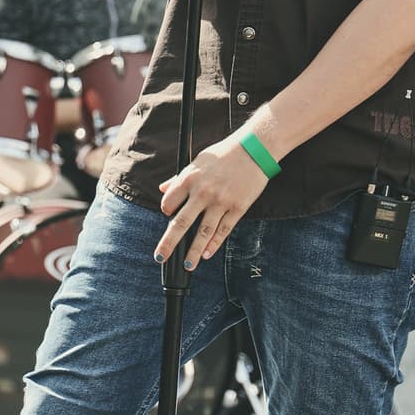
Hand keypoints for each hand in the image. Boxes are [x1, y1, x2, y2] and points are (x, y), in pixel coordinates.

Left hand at [154, 133, 271, 268]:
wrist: (254, 149)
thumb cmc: (224, 154)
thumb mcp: (198, 161)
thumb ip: (180, 178)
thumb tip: (163, 189)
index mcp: (190, 178)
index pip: (169, 202)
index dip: (166, 210)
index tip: (168, 215)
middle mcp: (203, 193)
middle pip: (181, 223)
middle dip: (168, 243)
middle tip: (160, 257)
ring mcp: (221, 202)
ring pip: (203, 233)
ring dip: (193, 252)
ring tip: (187, 265)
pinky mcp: (238, 208)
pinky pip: (223, 231)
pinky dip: (214, 245)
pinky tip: (207, 254)